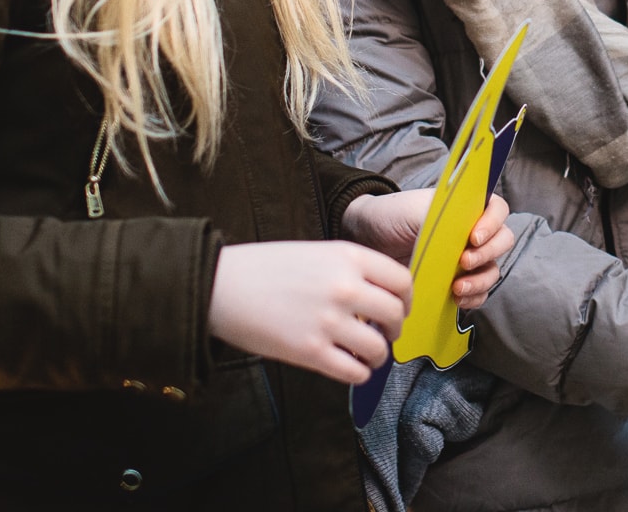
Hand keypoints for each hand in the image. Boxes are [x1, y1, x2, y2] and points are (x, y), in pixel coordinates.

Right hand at [207, 240, 410, 384]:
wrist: (221, 286)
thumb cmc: (264, 268)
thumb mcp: (316, 252)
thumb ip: (349, 270)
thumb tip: (378, 297)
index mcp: (348, 256)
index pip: (401, 280)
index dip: (406, 299)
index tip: (400, 308)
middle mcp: (345, 286)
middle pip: (395, 314)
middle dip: (394, 329)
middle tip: (385, 335)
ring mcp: (329, 320)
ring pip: (379, 348)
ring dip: (377, 356)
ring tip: (365, 355)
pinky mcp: (311, 351)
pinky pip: (355, 372)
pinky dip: (358, 374)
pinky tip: (349, 367)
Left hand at [340, 190, 514, 309]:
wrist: (368, 239)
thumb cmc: (394, 216)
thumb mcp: (418, 210)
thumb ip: (446, 218)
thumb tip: (466, 234)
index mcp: (467, 206)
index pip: (498, 210)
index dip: (493, 223)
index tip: (474, 237)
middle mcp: (473, 231)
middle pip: (502, 241)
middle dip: (488, 254)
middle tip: (463, 262)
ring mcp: (466, 258)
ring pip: (492, 270)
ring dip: (481, 281)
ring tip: (458, 287)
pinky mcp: (456, 281)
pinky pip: (479, 293)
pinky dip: (474, 297)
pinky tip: (458, 299)